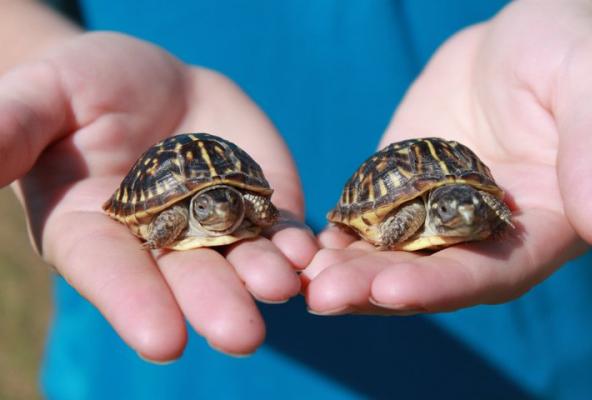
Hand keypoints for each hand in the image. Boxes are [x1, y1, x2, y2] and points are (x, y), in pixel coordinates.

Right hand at [2, 32, 316, 359]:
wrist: (153, 81)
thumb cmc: (83, 86)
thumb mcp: (42, 97)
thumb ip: (11, 129)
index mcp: (94, 232)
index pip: (111, 273)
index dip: (135, 304)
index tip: (163, 339)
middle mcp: (157, 244)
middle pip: (185, 278)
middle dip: (214, 303)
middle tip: (242, 334)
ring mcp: (212, 226)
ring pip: (238, 260)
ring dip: (262, 277)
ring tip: (283, 287)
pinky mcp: (256, 204)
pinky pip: (276, 228)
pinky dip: (292, 241)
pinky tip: (306, 252)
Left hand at [304, 0, 591, 314]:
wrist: (515, 41)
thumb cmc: (570, 48)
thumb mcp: (589, 82)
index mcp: (540, 225)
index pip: (493, 271)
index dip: (444, 284)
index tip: (392, 291)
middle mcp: (483, 232)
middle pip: (429, 275)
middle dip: (376, 288)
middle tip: (323, 296)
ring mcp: (436, 214)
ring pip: (390, 255)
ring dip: (346, 272)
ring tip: (301, 278)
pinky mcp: (400, 190)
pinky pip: (366, 221)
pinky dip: (335, 237)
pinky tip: (299, 246)